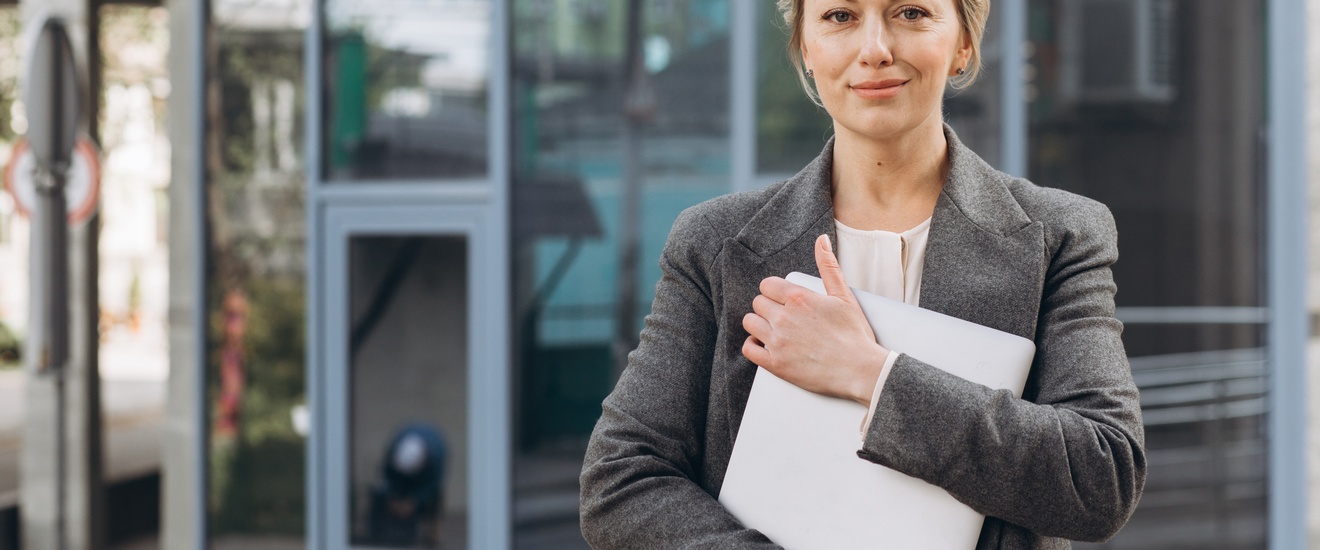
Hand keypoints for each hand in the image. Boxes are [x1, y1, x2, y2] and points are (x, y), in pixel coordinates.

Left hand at [741, 234, 889, 404]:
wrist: (860, 370)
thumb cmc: (855, 334)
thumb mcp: (844, 295)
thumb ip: (828, 266)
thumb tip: (821, 240)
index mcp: (799, 299)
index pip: (767, 285)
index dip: (774, 291)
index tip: (783, 299)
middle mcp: (784, 318)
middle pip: (758, 303)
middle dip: (768, 307)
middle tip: (783, 316)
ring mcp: (778, 342)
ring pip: (750, 323)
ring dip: (759, 324)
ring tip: (774, 329)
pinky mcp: (775, 364)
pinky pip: (748, 349)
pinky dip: (753, 345)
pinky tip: (764, 344)